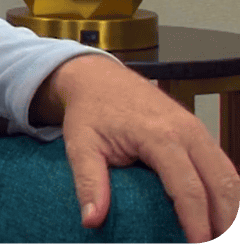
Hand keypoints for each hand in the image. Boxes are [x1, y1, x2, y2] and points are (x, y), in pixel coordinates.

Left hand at [39, 54, 239, 242]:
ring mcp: (197, 130)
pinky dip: (228, 192)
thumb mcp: (80, 144)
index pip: (188, 188)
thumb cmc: (90, 111)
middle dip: (224, 221)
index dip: (196, 222)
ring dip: (232, 209)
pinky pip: (224, 166)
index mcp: (159, 135)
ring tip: (222, 236)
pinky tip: (223, 214)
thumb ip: (89, 182)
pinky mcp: (199, 133)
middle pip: (221, 184)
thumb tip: (91, 220)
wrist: (99, 78)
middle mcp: (187, 131)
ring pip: (229, 175)